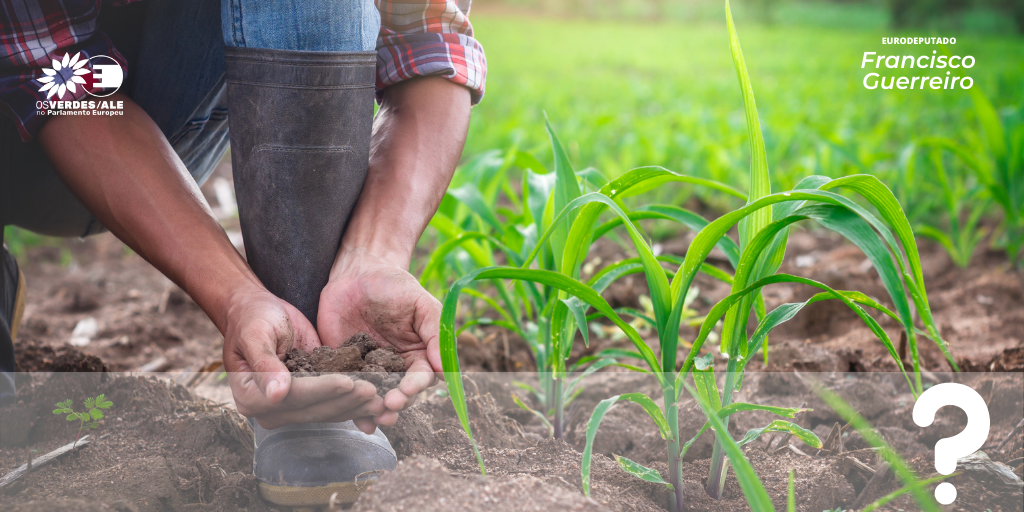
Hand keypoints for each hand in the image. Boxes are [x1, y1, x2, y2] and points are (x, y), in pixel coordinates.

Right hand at [223, 285, 384, 428]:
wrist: (258, 311)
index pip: (293, 397)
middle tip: (373, 390)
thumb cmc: (253, 318)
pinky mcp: (309, 399)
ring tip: (380, 396)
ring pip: (327, 411)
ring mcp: (290, 408)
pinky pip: (333, 404)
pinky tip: (377, 396)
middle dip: (345, 399)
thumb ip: (265, 363)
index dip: (321, 390)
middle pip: (313, 409)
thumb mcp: (256, 334)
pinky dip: (354, 401)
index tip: (346, 381)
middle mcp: (270, 409)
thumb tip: (277, 394)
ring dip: (355, 404)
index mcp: (250, 396)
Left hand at [318, 247, 441, 429]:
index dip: (415, 387)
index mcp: (417, 355)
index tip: (408, 390)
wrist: (357, 272)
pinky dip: (348, 404)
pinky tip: (351, 417)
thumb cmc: (394, 284)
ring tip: (372, 419)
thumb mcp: (420, 303)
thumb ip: (435, 332)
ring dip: (374, 411)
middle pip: (399, 394)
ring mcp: (368, 370)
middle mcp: (395, 368)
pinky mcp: (343, 368)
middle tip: (388, 407)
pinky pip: (347, 389)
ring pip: (374, 397)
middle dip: (395, 403)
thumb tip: (443, 370)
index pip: (421, 378)